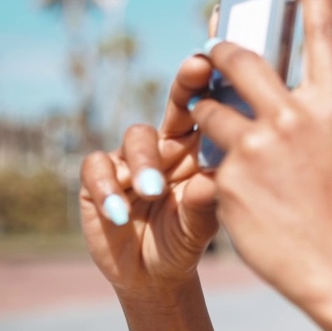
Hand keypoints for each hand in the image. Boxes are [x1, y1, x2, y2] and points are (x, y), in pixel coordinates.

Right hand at [79, 31, 220, 295]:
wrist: (152, 275)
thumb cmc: (185, 241)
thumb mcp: (201, 226)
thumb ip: (205, 203)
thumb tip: (211, 179)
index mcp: (199, 149)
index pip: (211, 108)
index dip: (218, 81)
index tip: (233, 55)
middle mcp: (167, 145)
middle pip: (177, 104)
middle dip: (186, 83)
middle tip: (197, 68)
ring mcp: (130, 159)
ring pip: (136, 137)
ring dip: (144, 161)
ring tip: (152, 190)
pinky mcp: (98, 179)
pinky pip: (98, 168)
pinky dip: (108, 188)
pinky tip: (119, 211)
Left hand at [190, 0, 331, 310]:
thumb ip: (309, 118)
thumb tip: (268, 95)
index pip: (324, 37)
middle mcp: (294, 119)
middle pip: (240, 58)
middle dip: (217, 52)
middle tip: (211, 57)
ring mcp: (257, 149)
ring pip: (208, 111)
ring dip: (206, 122)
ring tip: (224, 148)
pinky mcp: (226, 180)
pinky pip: (205, 161)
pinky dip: (213, 173)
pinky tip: (240, 200)